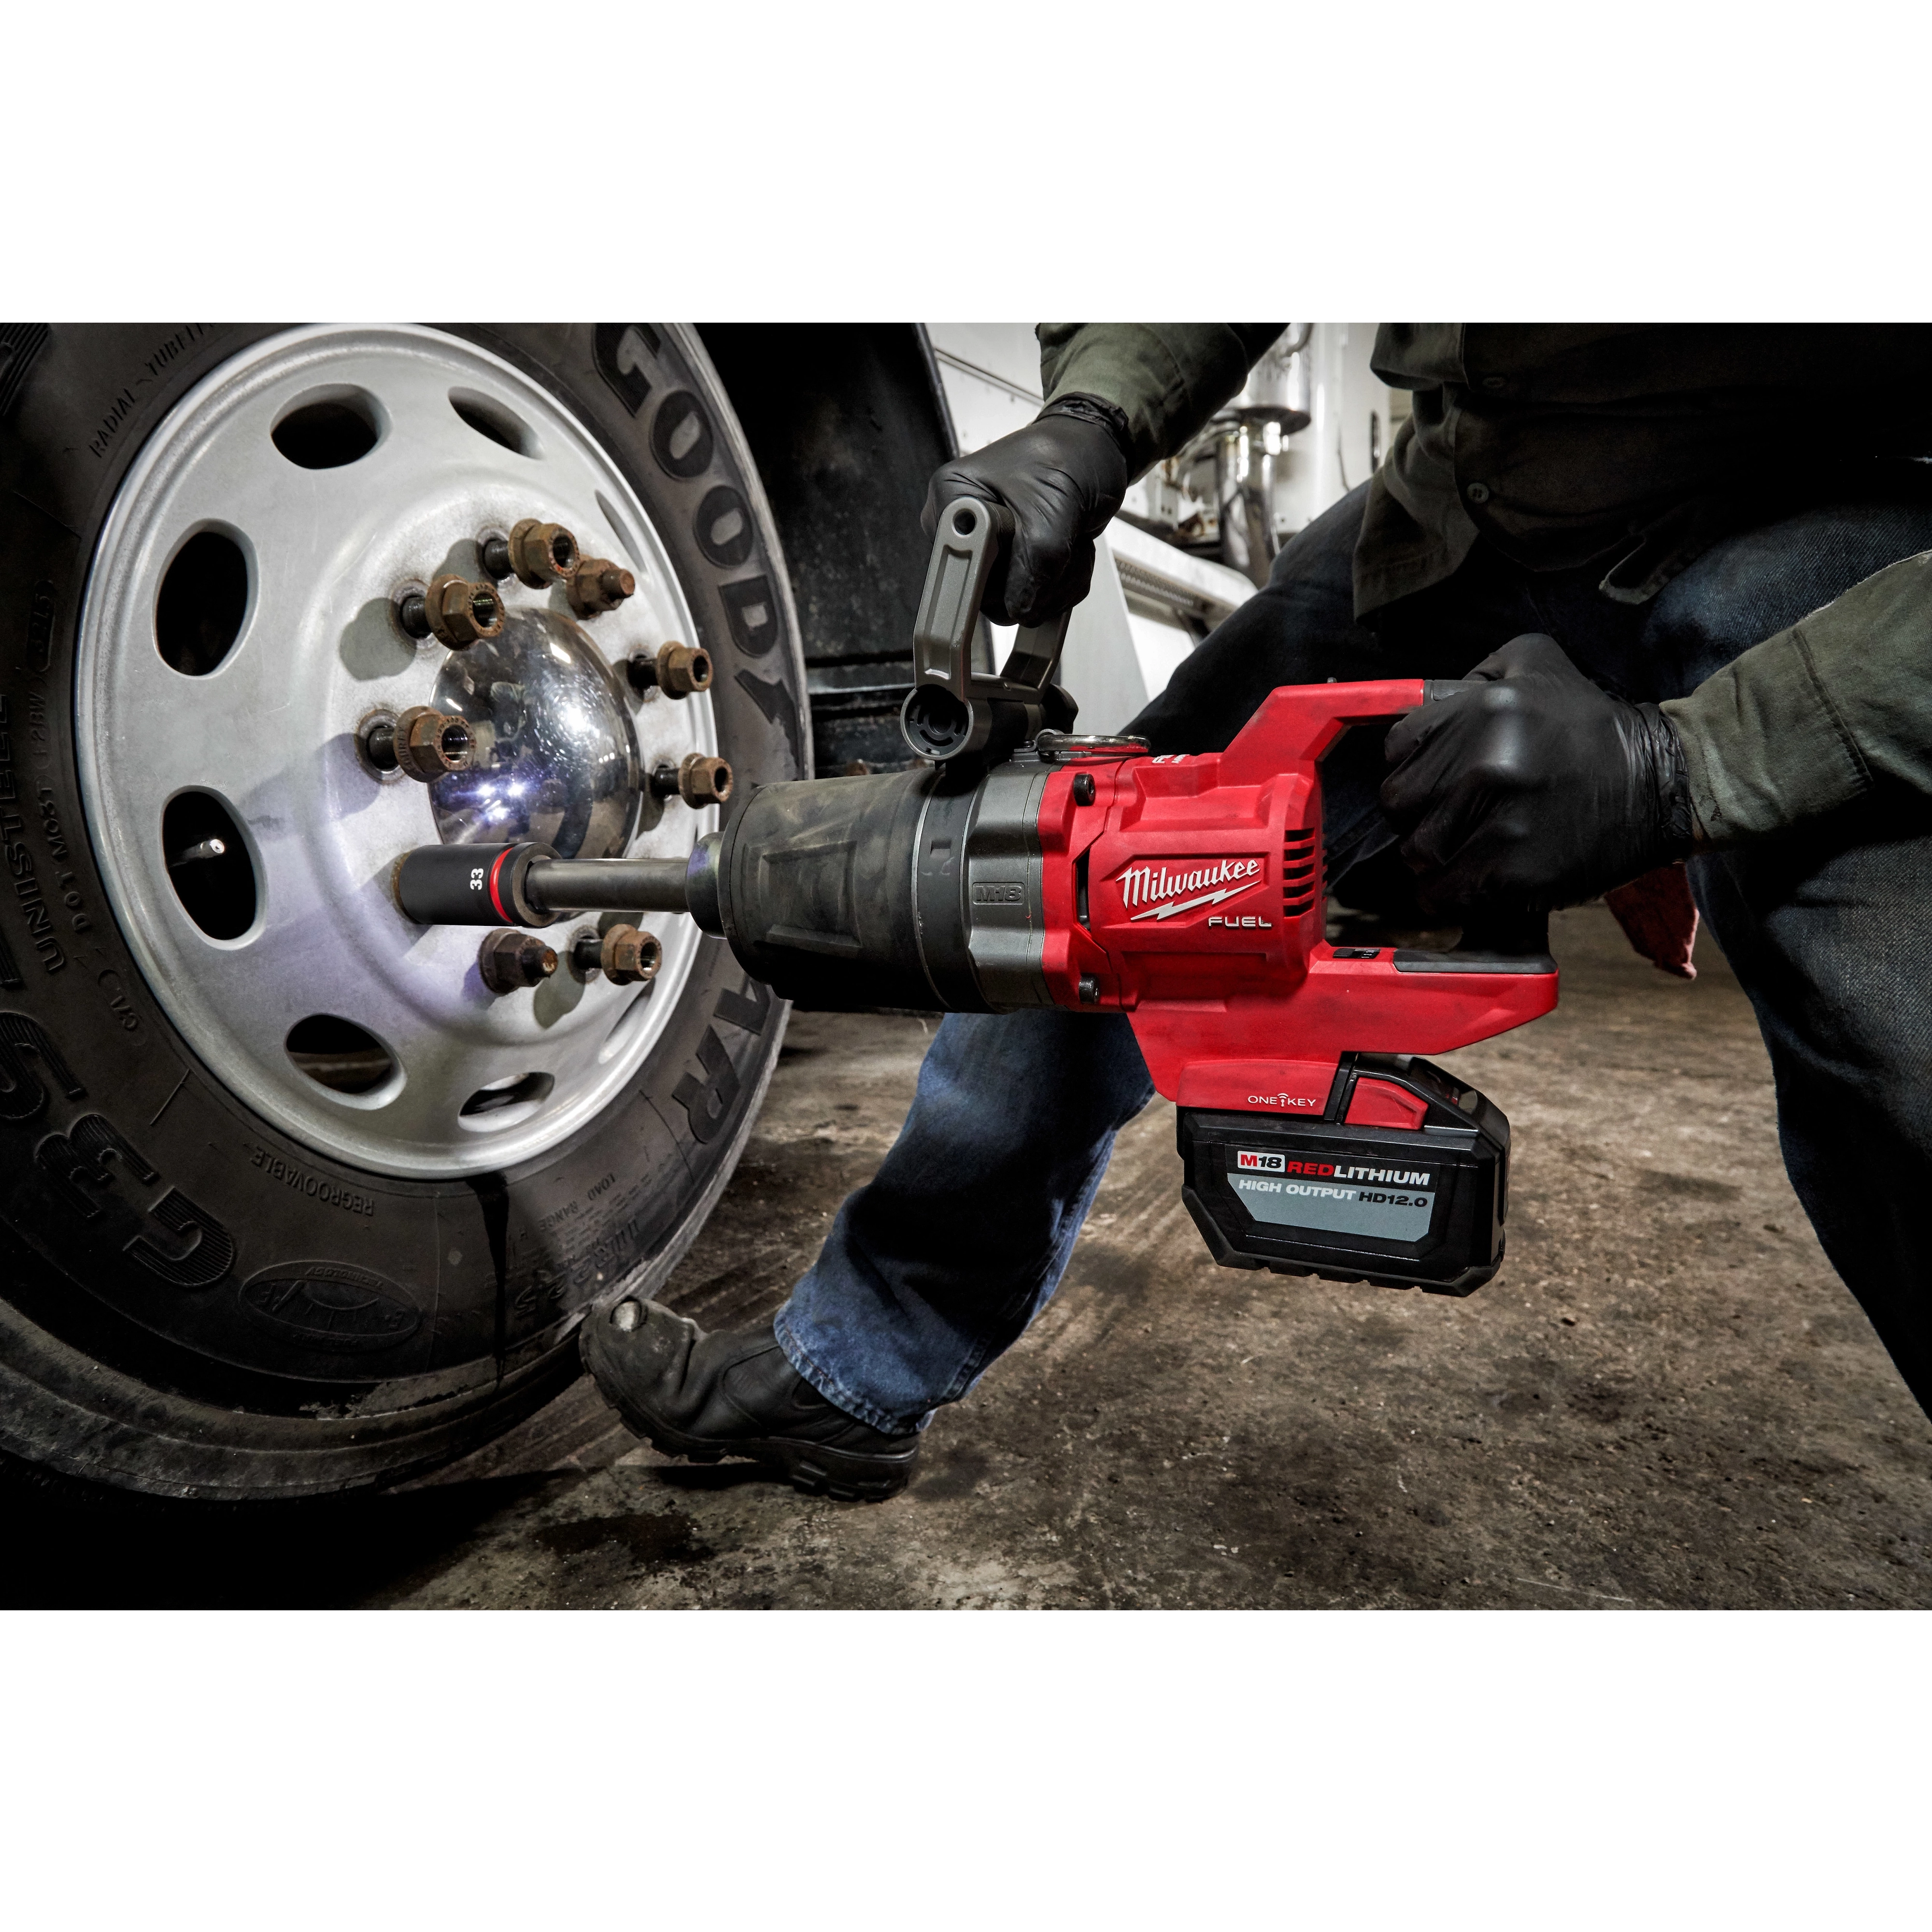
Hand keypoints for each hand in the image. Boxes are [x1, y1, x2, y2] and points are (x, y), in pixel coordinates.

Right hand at [922, 401, 1128, 626]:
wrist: (1092, 452)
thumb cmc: (1070, 458)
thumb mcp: (1057, 506)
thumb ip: (1037, 559)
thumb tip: (1020, 607)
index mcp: (953, 500)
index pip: (957, 568)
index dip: (993, 580)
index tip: (1022, 573)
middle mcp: (961, 529)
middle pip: (985, 596)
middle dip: (1036, 582)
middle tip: (1064, 547)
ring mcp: (985, 551)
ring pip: (1012, 605)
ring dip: (1055, 585)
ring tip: (1071, 544)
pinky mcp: (1009, 567)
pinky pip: (1030, 602)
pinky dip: (1060, 587)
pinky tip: (1069, 554)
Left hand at [1380, 633, 1695, 913]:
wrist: (1664, 783)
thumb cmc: (1592, 728)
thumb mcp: (1538, 665)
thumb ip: (1474, 673)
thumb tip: (1425, 704)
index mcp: (1483, 711)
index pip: (1397, 748)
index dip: (1413, 766)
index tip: (1436, 779)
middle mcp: (1486, 765)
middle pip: (1399, 803)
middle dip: (1418, 813)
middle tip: (1449, 817)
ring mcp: (1499, 823)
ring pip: (1416, 853)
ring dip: (1432, 857)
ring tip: (1466, 849)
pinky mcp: (1514, 874)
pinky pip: (1444, 894)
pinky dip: (1448, 894)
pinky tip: (1474, 881)